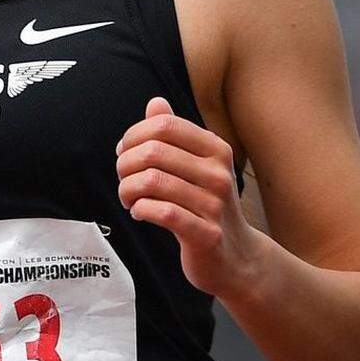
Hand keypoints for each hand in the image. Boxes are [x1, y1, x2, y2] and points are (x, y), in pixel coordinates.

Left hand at [115, 96, 259, 300]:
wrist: (236, 257)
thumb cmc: (207, 206)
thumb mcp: (196, 166)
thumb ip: (174, 135)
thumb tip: (155, 103)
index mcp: (215, 149)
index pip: (164, 125)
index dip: (134, 136)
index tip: (125, 153)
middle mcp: (218, 173)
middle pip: (153, 152)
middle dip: (125, 165)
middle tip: (123, 179)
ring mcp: (215, 205)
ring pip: (152, 182)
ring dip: (127, 190)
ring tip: (128, 198)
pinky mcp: (207, 234)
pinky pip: (163, 213)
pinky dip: (141, 210)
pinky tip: (140, 213)